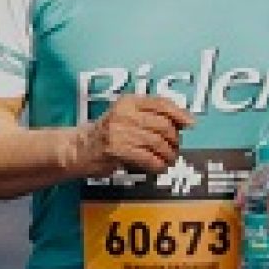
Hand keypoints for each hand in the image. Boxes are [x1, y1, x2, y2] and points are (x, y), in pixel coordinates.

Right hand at [78, 96, 195, 175]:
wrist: (78, 148)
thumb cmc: (107, 133)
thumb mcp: (125, 115)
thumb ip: (149, 115)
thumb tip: (183, 121)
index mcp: (128, 102)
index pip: (160, 103)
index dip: (179, 113)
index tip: (190, 124)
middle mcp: (124, 114)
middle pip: (163, 125)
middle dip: (174, 139)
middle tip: (174, 147)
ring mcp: (119, 132)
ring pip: (157, 143)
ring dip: (168, 154)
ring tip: (168, 159)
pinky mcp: (116, 150)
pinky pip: (148, 158)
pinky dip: (158, 164)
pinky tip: (158, 167)